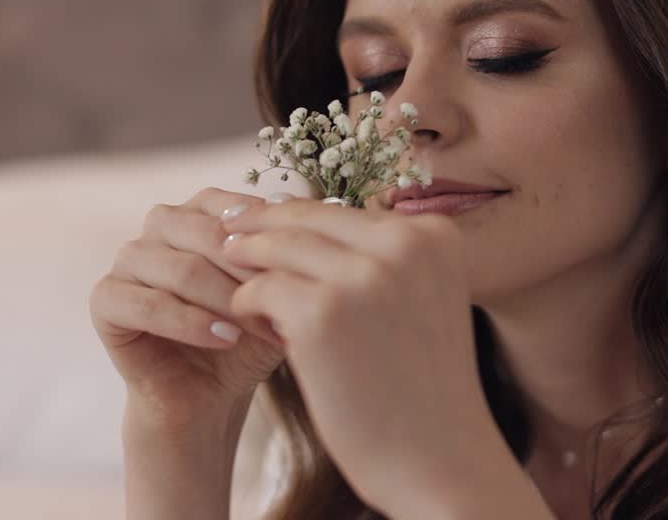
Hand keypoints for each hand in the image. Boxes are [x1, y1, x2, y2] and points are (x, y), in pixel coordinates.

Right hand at [89, 188, 286, 431]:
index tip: (296, 265)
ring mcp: (127, 261)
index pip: (225, 205)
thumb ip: (288, 255)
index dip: (261, 235)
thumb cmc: (247, 339)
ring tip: (257, 327)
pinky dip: (189, 322)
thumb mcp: (277, 294)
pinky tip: (224, 339)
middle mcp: (158, 227)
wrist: (211, 397)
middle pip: (201, 231)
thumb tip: (320, 209)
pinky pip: (146, 303)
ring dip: (222, 298)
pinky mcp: (105, 301)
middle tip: (281, 299)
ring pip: (177, 267)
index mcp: (196, 213)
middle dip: (246, 267)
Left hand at [220, 199, 503, 512]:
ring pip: (276, 247)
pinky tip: (249, 323)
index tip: (267, 227)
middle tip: (229, 239)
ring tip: (234, 283)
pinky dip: (245, 303)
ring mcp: (362, 276)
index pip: (345, 210)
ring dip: (249, 264)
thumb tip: (312, 221)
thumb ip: (381, 259)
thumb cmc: (423, 386)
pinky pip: (259, 289)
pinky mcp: (321, 313)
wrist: (439, 458)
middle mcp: (403, 244)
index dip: (300, 220)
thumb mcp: (421, 300)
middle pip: (308, 218)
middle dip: (263, 229)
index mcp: (433, 236)